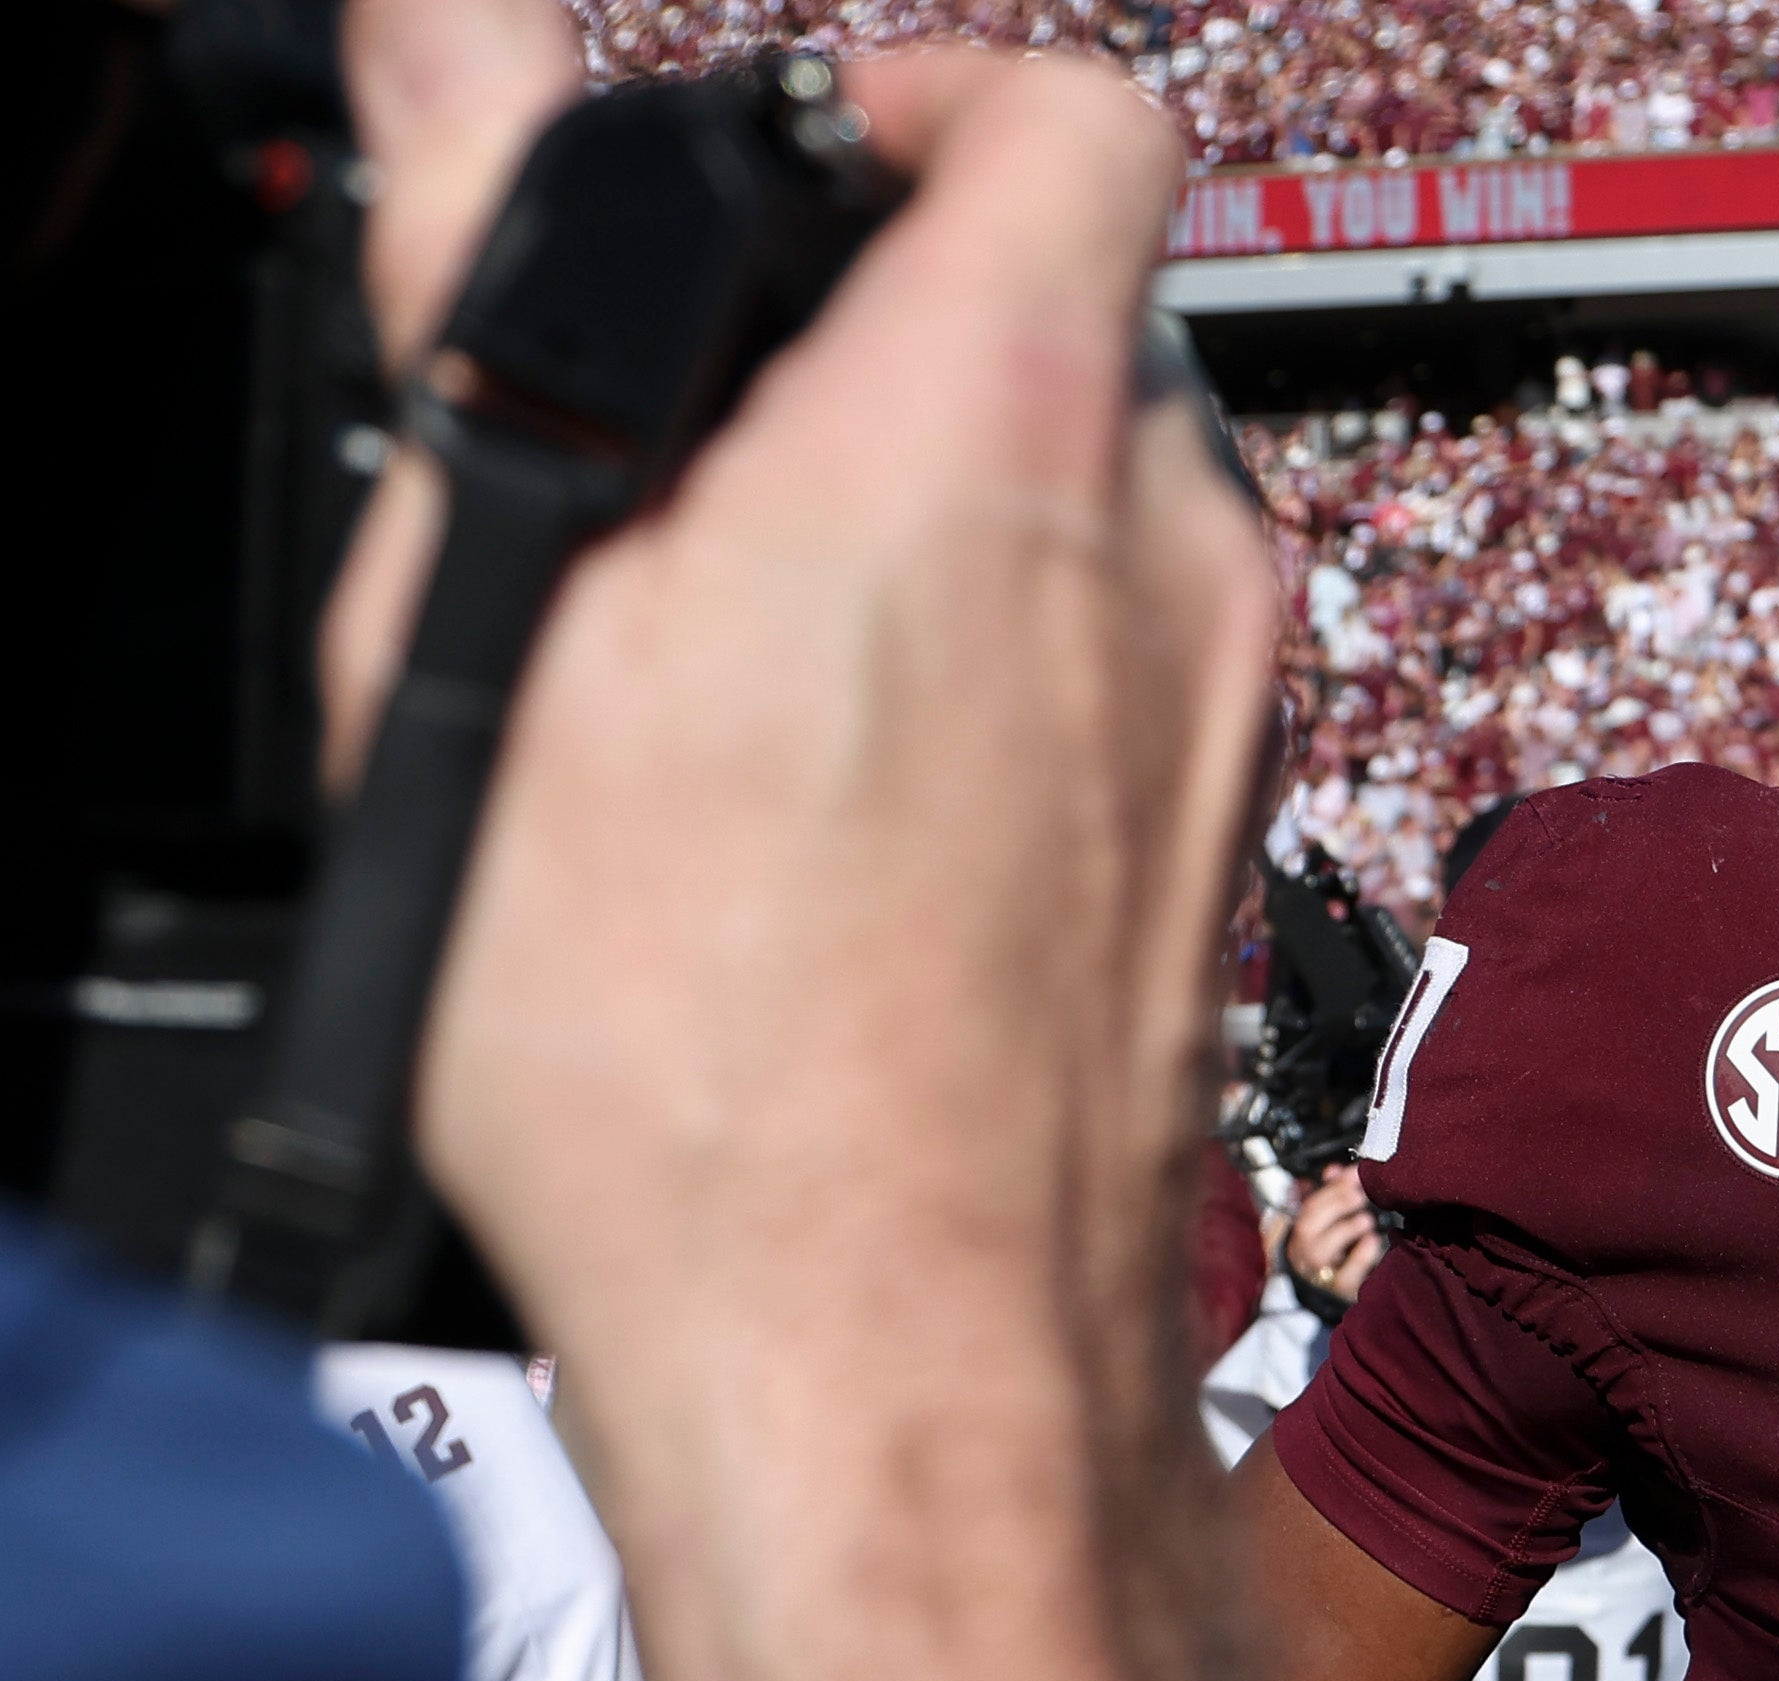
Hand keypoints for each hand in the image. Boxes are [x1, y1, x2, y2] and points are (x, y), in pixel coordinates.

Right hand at [342, 13, 1279, 1450]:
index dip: (917, 107)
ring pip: (1094, 514)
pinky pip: (1123, 681)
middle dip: (892, 350)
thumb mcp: (499, 607)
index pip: (1064, 110)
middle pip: (1072, 322)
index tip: (795, 178)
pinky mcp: (1226, 848)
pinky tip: (849, 817)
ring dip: (941, 532)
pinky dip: (1005, 685)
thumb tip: (457, 42)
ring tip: (745, 673)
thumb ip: (485, 254)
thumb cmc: (701, 1057)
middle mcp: (1175, 551)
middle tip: (699, 468)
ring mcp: (1233, 710)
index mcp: (1008, 422)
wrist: (892, 1362)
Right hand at [1287, 1163, 1386, 1308]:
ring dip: (1345, 1229)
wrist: (1327, 1300)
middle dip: (1335, 1204)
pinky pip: (1345, 1276)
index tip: (1354, 1172)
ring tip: (1366, 1219)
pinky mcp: (1339, 1293)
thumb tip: (1334, 1170)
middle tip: (1360, 1193)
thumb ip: (1330, 1195)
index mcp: (1302, 1233)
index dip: (1330, 1187)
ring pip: (1321, 1251)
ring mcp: (1318, 1275)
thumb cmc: (1332, 1255)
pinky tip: (1373, 1241)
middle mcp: (1304, 1253)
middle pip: (1308, 1226)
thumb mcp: (1327, 1224)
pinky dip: (1359, 1257)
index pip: (1308, 1206)